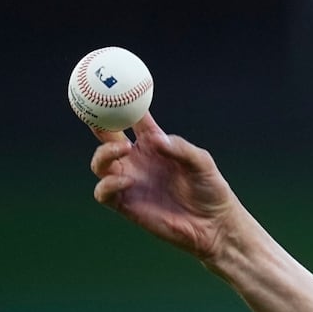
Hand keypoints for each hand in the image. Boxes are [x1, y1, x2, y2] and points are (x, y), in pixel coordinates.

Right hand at [89, 112, 240, 261]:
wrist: (215, 225)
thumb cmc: (211, 190)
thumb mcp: (202, 163)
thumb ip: (180, 148)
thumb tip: (155, 140)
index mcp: (153, 145)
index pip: (130, 118)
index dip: (119, 102)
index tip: (111, 85)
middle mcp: (137, 161)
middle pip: (106, 136)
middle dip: (97, 121)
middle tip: (100, 113)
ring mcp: (130, 182)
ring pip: (100, 163)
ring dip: (104, 153)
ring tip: (124, 149)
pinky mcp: (127, 205)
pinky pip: (103, 192)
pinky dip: (108, 184)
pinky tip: (125, 180)